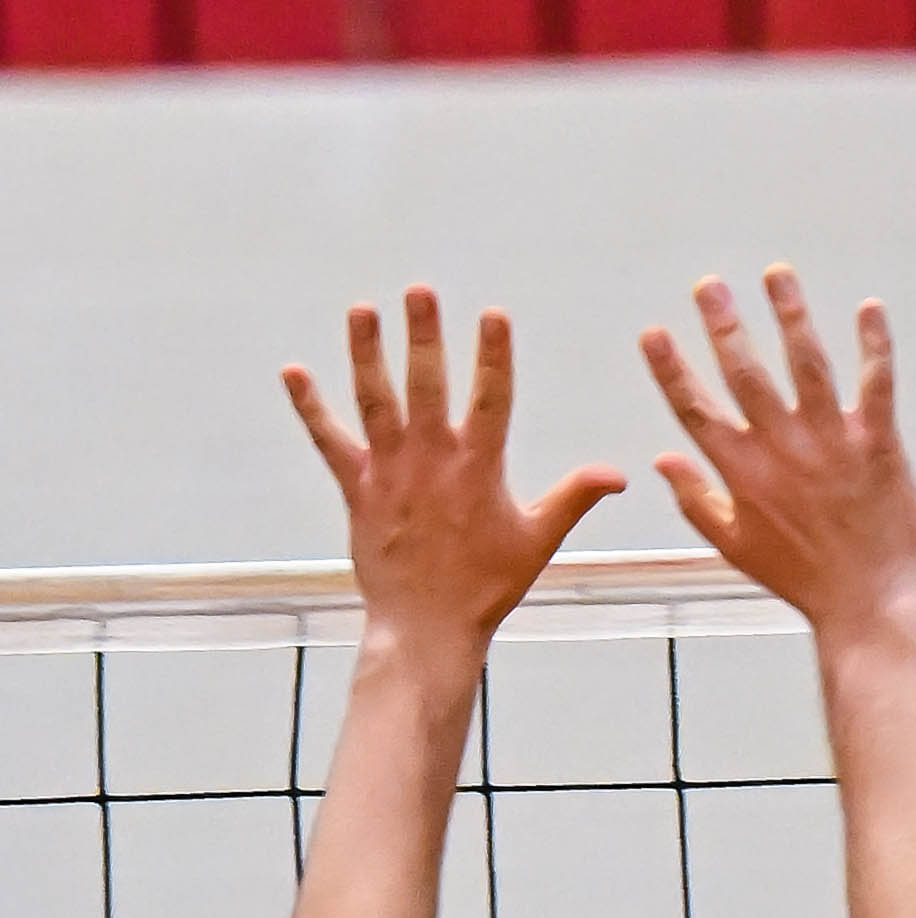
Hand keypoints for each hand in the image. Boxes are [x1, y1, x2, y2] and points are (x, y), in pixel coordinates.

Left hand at [283, 291, 622, 671]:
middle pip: (426, 385)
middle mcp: (431, 461)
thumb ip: (574, 498)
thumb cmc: (485, 587)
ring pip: (376, 401)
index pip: (491, 399)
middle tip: (419, 290)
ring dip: (366, 354)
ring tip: (362, 310)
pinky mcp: (358, 489)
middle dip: (423, 336)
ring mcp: (390, 472)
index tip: (494, 314)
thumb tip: (620, 474)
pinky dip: (309, 407)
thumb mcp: (538, 541)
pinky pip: (329, 441)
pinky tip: (293, 372)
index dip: (493, 355)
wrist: (426, 627)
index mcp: (479, 468)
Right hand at [639, 271, 915, 629]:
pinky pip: (876, 385)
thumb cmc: (802, 577)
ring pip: (806, 366)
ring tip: (777, 275)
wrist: (867, 602)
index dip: (671, 369)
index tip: (653, 333)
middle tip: (709, 285)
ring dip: (790, 316)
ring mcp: (830, 444)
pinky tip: (870, 308)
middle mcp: (781, 450)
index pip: (695, 411)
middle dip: (724, 325)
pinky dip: (874, 345)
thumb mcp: (734, 546)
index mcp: (742, 474)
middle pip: (744, 374)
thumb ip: (695, 500)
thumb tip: (661, 460)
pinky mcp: (877, 445)